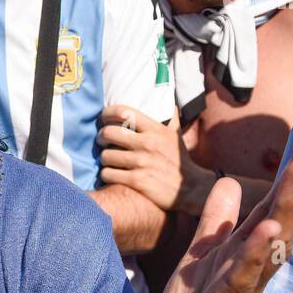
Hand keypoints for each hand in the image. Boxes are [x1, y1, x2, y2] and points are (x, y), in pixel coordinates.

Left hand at [97, 105, 213, 214]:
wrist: (192, 189)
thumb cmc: (180, 161)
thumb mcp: (176, 137)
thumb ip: (171, 119)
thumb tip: (171, 104)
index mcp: (156, 130)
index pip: (124, 112)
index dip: (107, 113)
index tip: (102, 117)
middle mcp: (147, 143)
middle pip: (108, 133)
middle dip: (100, 137)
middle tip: (101, 141)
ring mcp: (141, 162)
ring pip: (105, 155)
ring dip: (103, 158)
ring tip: (107, 160)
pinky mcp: (137, 180)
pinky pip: (108, 174)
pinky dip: (106, 174)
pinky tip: (110, 174)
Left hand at [152, 136, 292, 292]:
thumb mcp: (199, 260)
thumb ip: (214, 225)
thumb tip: (226, 183)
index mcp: (246, 255)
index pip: (273, 208)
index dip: (290, 176)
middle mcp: (253, 270)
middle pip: (282, 220)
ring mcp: (241, 290)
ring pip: (271, 244)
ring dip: (285, 207)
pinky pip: (242, 278)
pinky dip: (254, 254)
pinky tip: (265, 229)